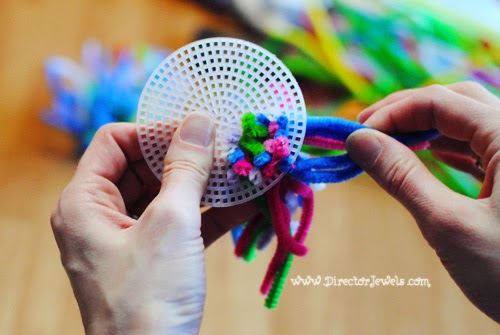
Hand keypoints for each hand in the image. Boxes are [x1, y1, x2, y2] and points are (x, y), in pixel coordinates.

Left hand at [51, 114, 257, 333]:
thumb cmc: (149, 298)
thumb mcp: (171, 224)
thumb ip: (185, 168)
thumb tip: (199, 121)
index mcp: (85, 202)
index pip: (115, 141)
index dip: (156, 131)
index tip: (199, 130)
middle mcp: (101, 216)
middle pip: (145, 166)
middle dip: (190, 158)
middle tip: (229, 149)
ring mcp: (129, 238)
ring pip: (168, 194)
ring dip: (206, 185)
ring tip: (244, 172)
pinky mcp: (154, 257)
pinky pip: (181, 222)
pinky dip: (210, 213)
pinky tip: (247, 204)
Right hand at [346, 82, 499, 321]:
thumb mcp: (448, 225)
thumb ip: (401, 177)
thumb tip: (358, 142)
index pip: (441, 102)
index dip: (393, 112)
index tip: (358, 135)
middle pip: (458, 101)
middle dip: (409, 111)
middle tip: (369, 131)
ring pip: (470, 121)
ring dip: (427, 127)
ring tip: (390, 143)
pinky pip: (481, 146)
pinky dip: (448, 146)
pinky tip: (426, 154)